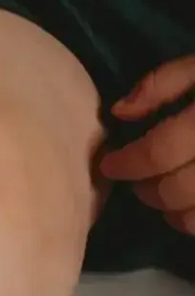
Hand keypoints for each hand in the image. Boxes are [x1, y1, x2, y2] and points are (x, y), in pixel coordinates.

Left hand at [100, 57, 194, 232]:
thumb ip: (165, 82)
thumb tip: (120, 112)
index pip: (161, 152)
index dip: (128, 163)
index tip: (109, 165)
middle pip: (178, 189)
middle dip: (148, 191)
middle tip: (138, 182)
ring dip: (174, 213)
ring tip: (165, 197)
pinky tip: (192, 208)